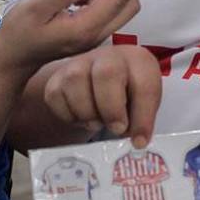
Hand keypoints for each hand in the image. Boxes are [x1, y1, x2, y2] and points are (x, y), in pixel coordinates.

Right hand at [0, 0, 153, 72]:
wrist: (12, 59)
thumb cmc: (19, 31)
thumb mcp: (36, 7)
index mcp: (84, 28)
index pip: (116, 0)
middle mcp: (95, 34)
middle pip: (127, 7)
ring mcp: (93, 37)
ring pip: (119, 11)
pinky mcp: (89, 35)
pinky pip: (106, 13)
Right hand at [43, 44, 162, 147]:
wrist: (100, 82)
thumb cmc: (127, 93)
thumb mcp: (142, 104)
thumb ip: (141, 122)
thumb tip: (137, 143)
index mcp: (138, 62)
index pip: (144, 85)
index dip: (143, 117)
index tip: (139, 141)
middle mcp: (109, 57)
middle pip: (106, 74)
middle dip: (111, 109)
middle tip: (116, 128)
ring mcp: (81, 63)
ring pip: (75, 81)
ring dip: (87, 112)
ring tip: (98, 122)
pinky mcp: (59, 76)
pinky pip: (56, 95)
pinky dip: (68, 114)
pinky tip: (82, 117)